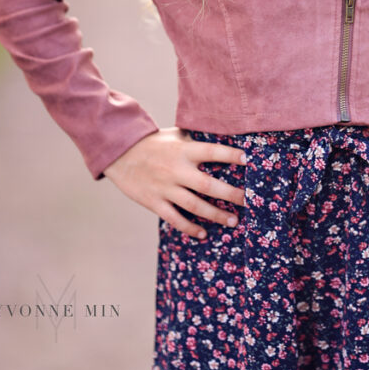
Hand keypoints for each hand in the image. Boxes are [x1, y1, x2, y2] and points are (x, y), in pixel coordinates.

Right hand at [102, 127, 246, 239]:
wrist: (119, 153)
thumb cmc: (152, 143)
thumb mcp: (175, 136)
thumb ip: (195, 140)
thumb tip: (222, 136)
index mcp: (184, 150)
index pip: (213, 151)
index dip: (231, 155)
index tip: (249, 161)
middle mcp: (176, 170)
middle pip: (208, 185)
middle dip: (231, 194)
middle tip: (249, 201)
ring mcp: (165, 187)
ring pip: (194, 205)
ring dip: (215, 215)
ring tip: (233, 221)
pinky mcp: (153, 201)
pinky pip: (174, 218)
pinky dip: (189, 227)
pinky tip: (203, 233)